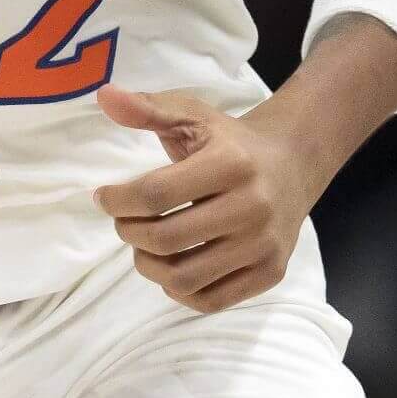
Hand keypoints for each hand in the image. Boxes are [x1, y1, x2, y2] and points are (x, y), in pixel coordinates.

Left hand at [92, 85, 319, 312]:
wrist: (293, 163)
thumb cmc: (231, 141)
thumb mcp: (193, 116)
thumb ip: (148, 108)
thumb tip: (104, 96)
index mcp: (231, 163)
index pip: (156, 194)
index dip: (117, 200)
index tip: (103, 197)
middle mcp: (253, 206)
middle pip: (166, 239)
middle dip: (129, 233)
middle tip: (124, 222)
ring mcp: (264, 245)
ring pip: (184, 279)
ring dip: (148, 266)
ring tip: (145, 246)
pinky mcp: (270, 272)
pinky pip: (210, 301)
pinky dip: (179, 290)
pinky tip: (173, 265)